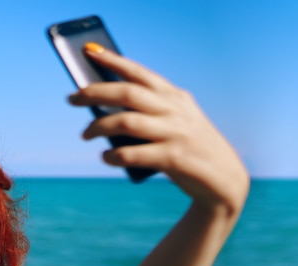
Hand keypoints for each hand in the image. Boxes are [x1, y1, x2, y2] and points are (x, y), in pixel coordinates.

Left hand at [68, 43, 248, 214]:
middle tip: (72, 98)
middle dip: (94, 93)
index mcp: (175, 97)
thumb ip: (149, 113)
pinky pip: (133, 154)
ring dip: (98, 126)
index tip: (89, 52)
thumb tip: (103, 112)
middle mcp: (175, 110)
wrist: (225, 181)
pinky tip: (106, 157)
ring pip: (126, 122)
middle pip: (126, 93)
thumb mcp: (175, 122)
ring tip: (85, 134)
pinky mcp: (174, 158)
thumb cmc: (189, 148)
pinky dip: (113, 155)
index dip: (113, 61)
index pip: (139, 73)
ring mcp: (176, 133)